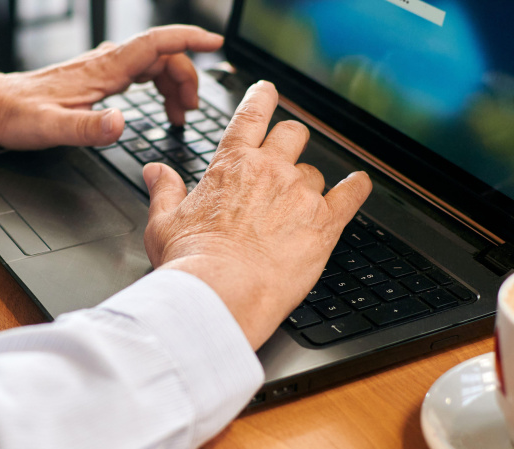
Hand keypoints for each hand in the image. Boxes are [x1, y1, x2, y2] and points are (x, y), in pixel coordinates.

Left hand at [0, 25, 222, 148]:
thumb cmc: (19, 118)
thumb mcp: (52, 130)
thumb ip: (87, 129)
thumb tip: (121, 124)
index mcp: (103, 70)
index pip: (156, 44)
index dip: (189, 39)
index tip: (216, 42)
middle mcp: (106, 64)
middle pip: (162, 56)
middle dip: (186, 78)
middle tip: (192, 111)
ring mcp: (102, 69)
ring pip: (153, 64)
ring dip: (174, 84)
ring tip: (180, 114)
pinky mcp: (97, 78)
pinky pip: (140, 72)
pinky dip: (158, 86)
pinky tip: (158, 105)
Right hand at [142, 81, 371, 349]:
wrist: (223, 292)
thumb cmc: (191, 262)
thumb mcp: (163, 223)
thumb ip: (163, 191)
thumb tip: (155, 171)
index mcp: (231, 164)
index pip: (251, 115)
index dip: (261, 97)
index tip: (267, 90)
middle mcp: (270, 170)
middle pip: (292, 133)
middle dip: (290, 140)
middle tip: (286, 153)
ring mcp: (300, 194)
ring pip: (315, 171)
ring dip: (309, 181)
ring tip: (301, 201)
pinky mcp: (325, 222)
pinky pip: (351, 194)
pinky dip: (357, 187)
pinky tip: (358, 185)